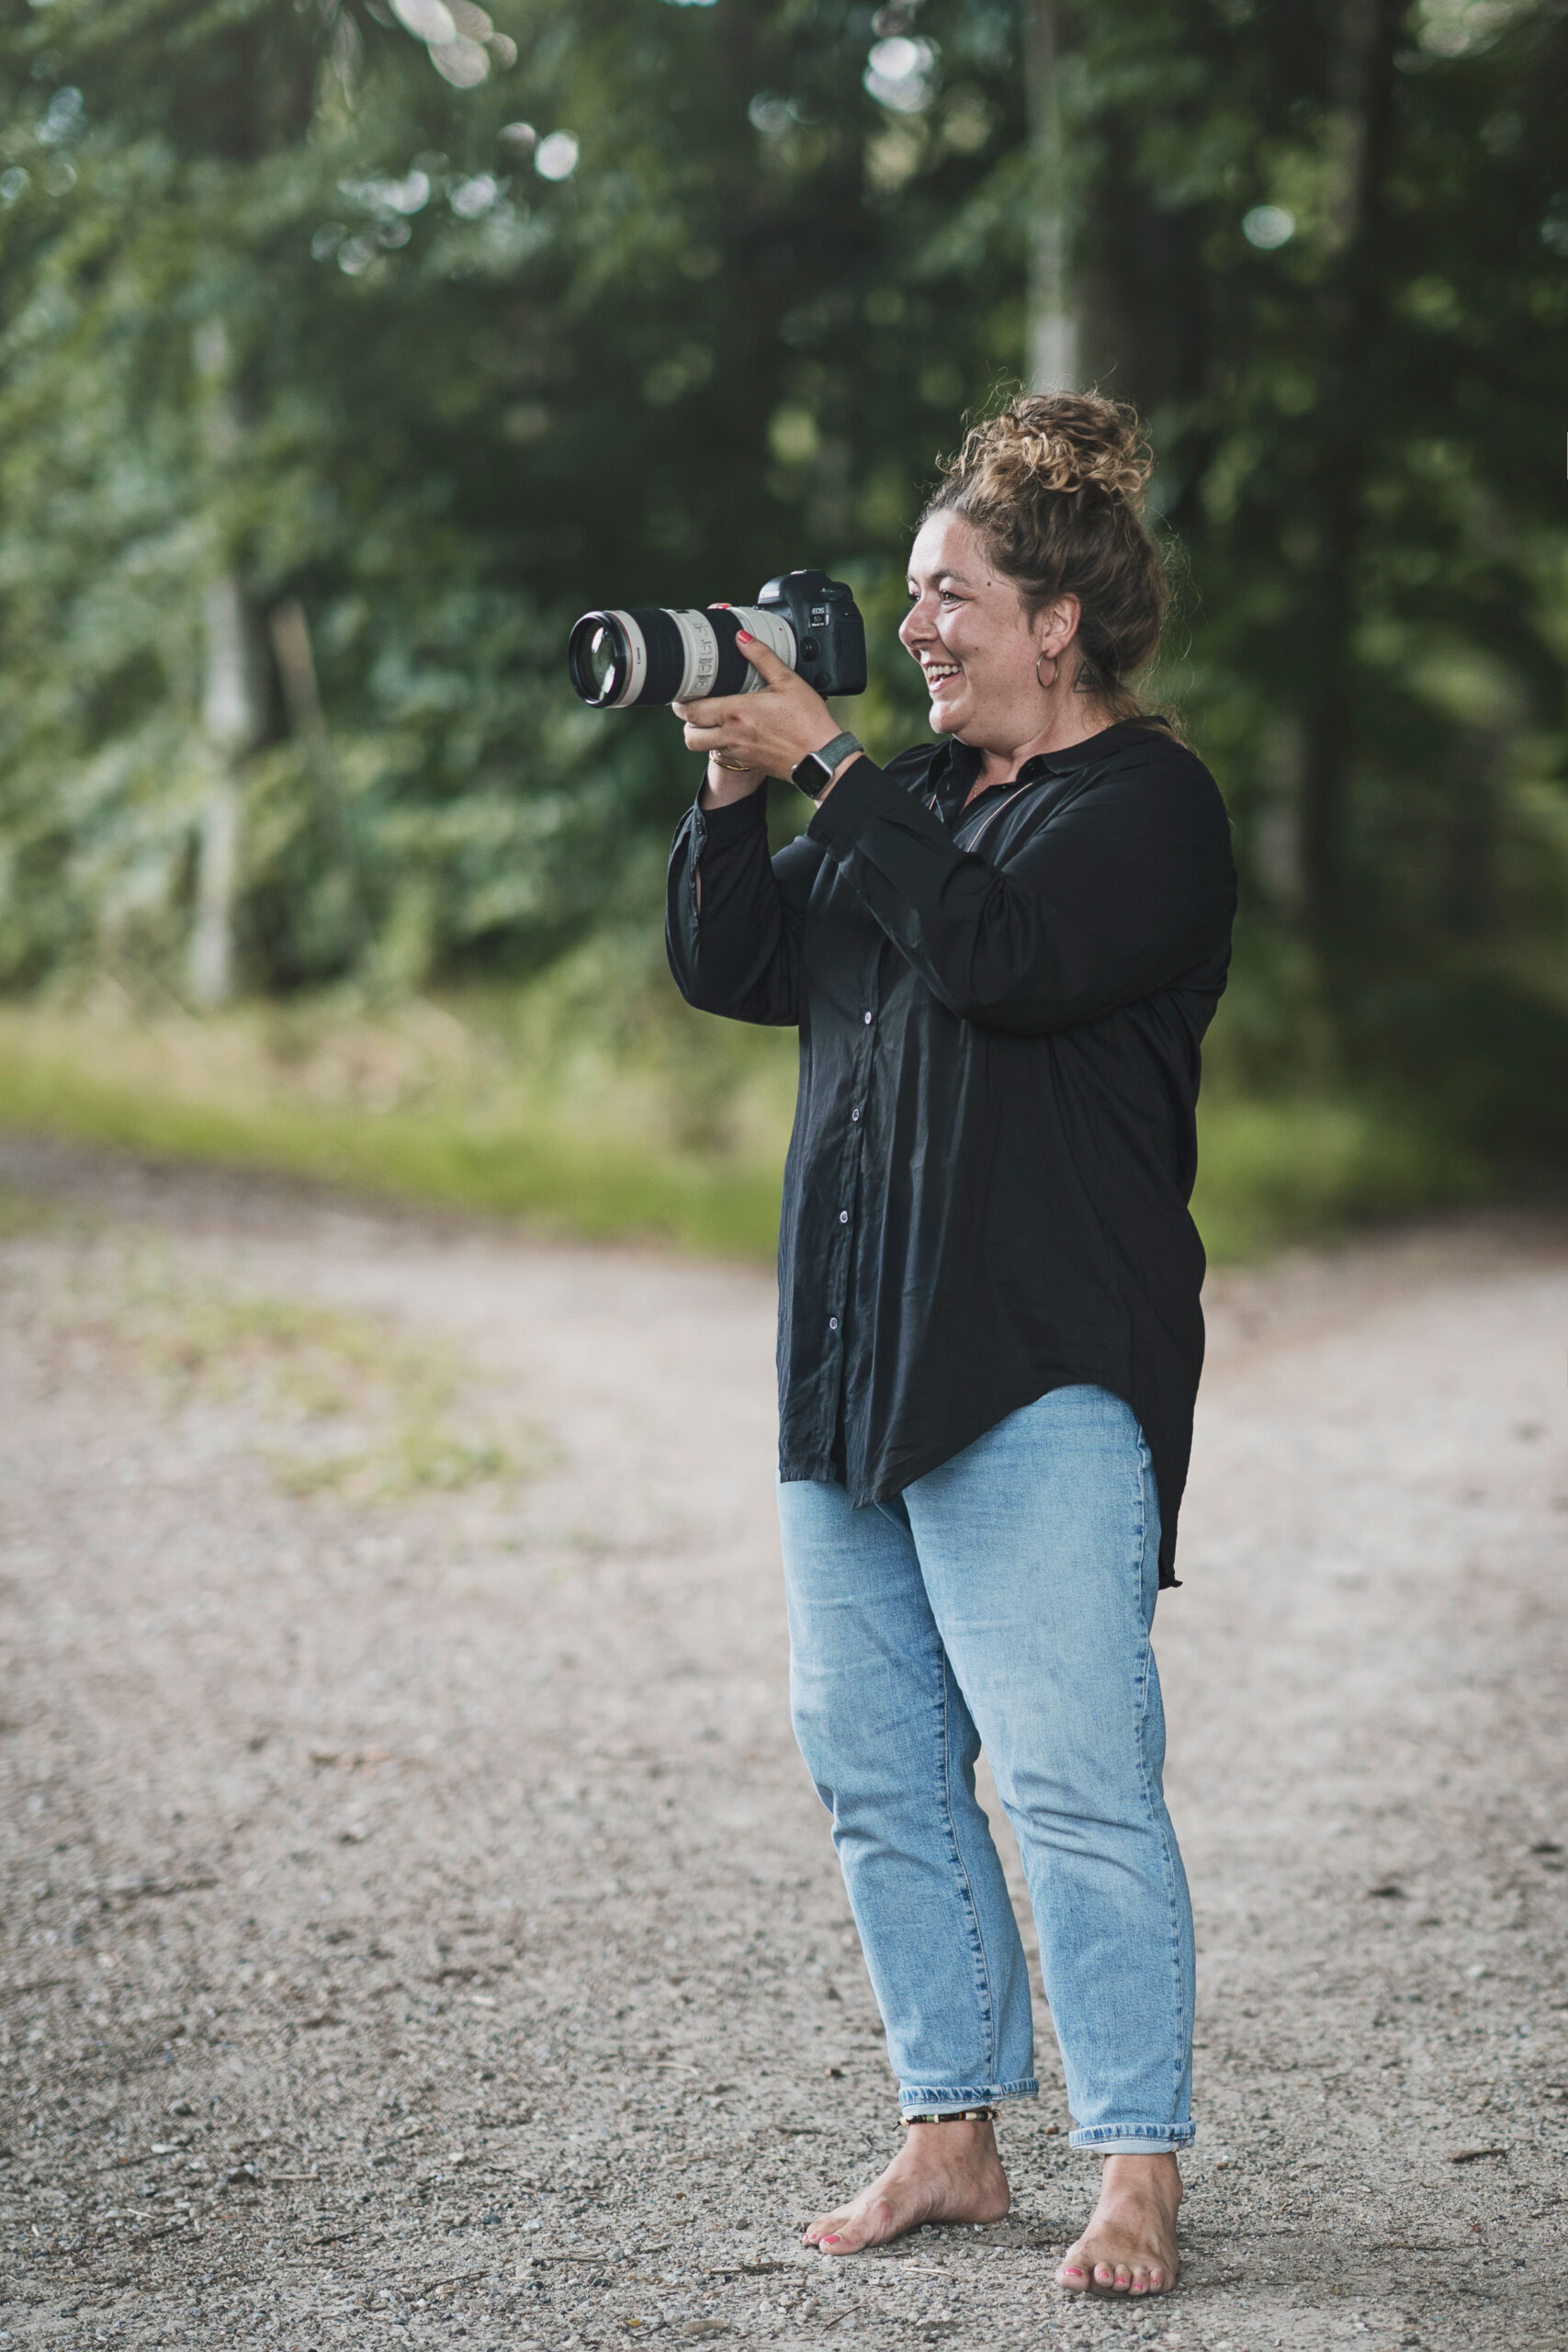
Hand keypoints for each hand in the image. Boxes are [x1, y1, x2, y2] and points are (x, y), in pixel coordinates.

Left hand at [675, 634, 839, 789]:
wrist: (822, 757)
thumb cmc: (808, 721)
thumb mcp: (788, 681)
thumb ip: (762, 656)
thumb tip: (742, 638)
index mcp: (737, 712)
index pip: (692, 711)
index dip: (681, 703)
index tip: (683, 694)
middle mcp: (732, 735)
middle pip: (690, 734)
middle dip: (686, 720)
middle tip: (690, 706)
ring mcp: (738, 752)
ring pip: (701, 748)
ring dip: (699, 735)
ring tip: (707, 721)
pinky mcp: (747, 763)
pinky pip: (720, 757)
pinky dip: (717, 746)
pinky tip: (729, 733)